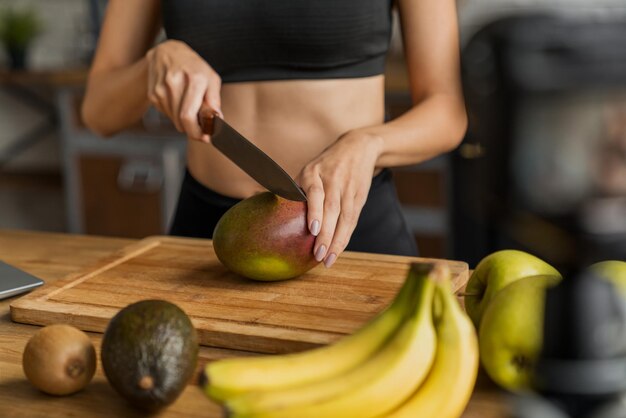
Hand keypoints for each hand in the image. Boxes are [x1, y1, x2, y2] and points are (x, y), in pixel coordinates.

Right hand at [146, 40, 221, 141]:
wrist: (168, 52)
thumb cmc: (193, 66)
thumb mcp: (211, 78)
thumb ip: (215, 101)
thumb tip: (216, 121)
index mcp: (194, 79)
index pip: (189, 116)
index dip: (196, 132)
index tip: (204, 138)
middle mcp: (175, 83)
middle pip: (181, 121)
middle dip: (193, 129)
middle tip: (201, 128)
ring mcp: (161, 89)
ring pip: (174, 120)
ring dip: (183, 121)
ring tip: (189, 106)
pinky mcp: (153, 94)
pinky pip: (166, 114)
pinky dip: (175, 113)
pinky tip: (178, 100)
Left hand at [297, 131, 383, 267]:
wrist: (359, 147)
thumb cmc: (326, 163)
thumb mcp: (309, 168)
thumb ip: (292, 187)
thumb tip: (261, 198)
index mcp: (315, 172)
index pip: (316, 193)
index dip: (315, 211)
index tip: (313, 229)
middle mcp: (333, 181)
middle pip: (332, 210)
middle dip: (326, 234)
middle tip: (317, 255)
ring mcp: (348, 189)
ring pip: (345, 218)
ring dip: (337, 241)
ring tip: (327, 259)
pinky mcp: (359, 197)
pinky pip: (352, 220)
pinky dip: (345, 237)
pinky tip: (337, 250)